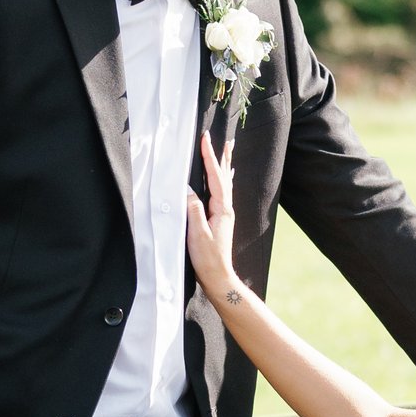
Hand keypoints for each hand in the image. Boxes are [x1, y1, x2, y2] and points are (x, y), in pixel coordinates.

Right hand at [186, 127, 247, 309]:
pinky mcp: (220, 220)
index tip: (206, 139)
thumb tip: (187, 190)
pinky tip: (223, 180)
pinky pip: (222, 193)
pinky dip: (222, 181)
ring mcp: (224, 214)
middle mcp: (226, 209)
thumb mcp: (197, 233)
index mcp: (221, 209)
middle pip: (224, 176)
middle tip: (226, 140)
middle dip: (222, 157)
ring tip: (228, 152)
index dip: (210, 157)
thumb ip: (193, 210)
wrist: (218, 277)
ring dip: (224, 166)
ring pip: (224, 184)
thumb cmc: (208, 258)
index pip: (215, 177)